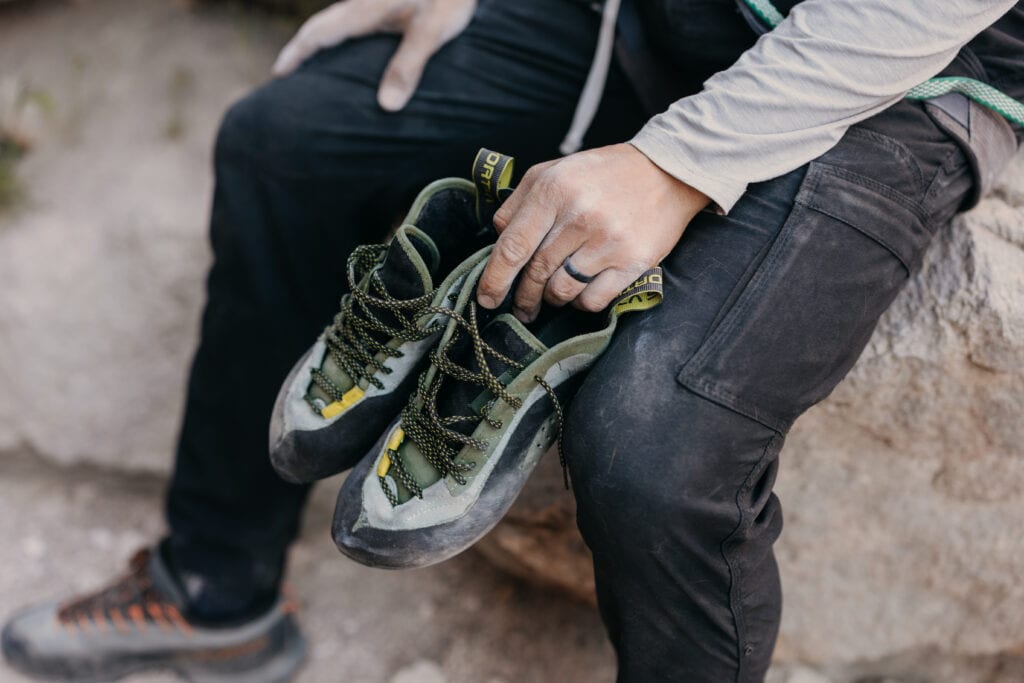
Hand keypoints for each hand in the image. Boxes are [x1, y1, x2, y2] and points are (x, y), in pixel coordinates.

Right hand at [272, 0, 477, 110]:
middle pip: (321, 26)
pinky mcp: (386, 5)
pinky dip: (339, 39)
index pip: (320, 32)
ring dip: (319, 43)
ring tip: (309, 69)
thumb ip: (408, 66)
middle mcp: (363, 3)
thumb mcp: (432, 32)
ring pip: (336, 23)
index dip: (297, 53)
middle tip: (283, 75)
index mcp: (366, 9)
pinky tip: (349, 55)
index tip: (279, 74)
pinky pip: (352, 23)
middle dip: (300, 49)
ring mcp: (373, 3)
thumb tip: (387, 107)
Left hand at [477, 144, 709, 320]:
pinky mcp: (633, 261)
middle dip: (522, 296)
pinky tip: (581, 292)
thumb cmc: (602, 174)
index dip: (494, 279)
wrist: (666, 172)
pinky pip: (593, 300)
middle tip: (520, 306)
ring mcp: (608, 241)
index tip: (486, 298)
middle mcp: (580, 216)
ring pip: (562, 291)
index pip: (513, 247)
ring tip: (553, 294)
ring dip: (552, 298)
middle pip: (535, 273)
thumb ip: (518, 202)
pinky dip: (581, 302)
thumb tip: (498, 238)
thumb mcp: (553, 172)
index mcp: (554, 190)